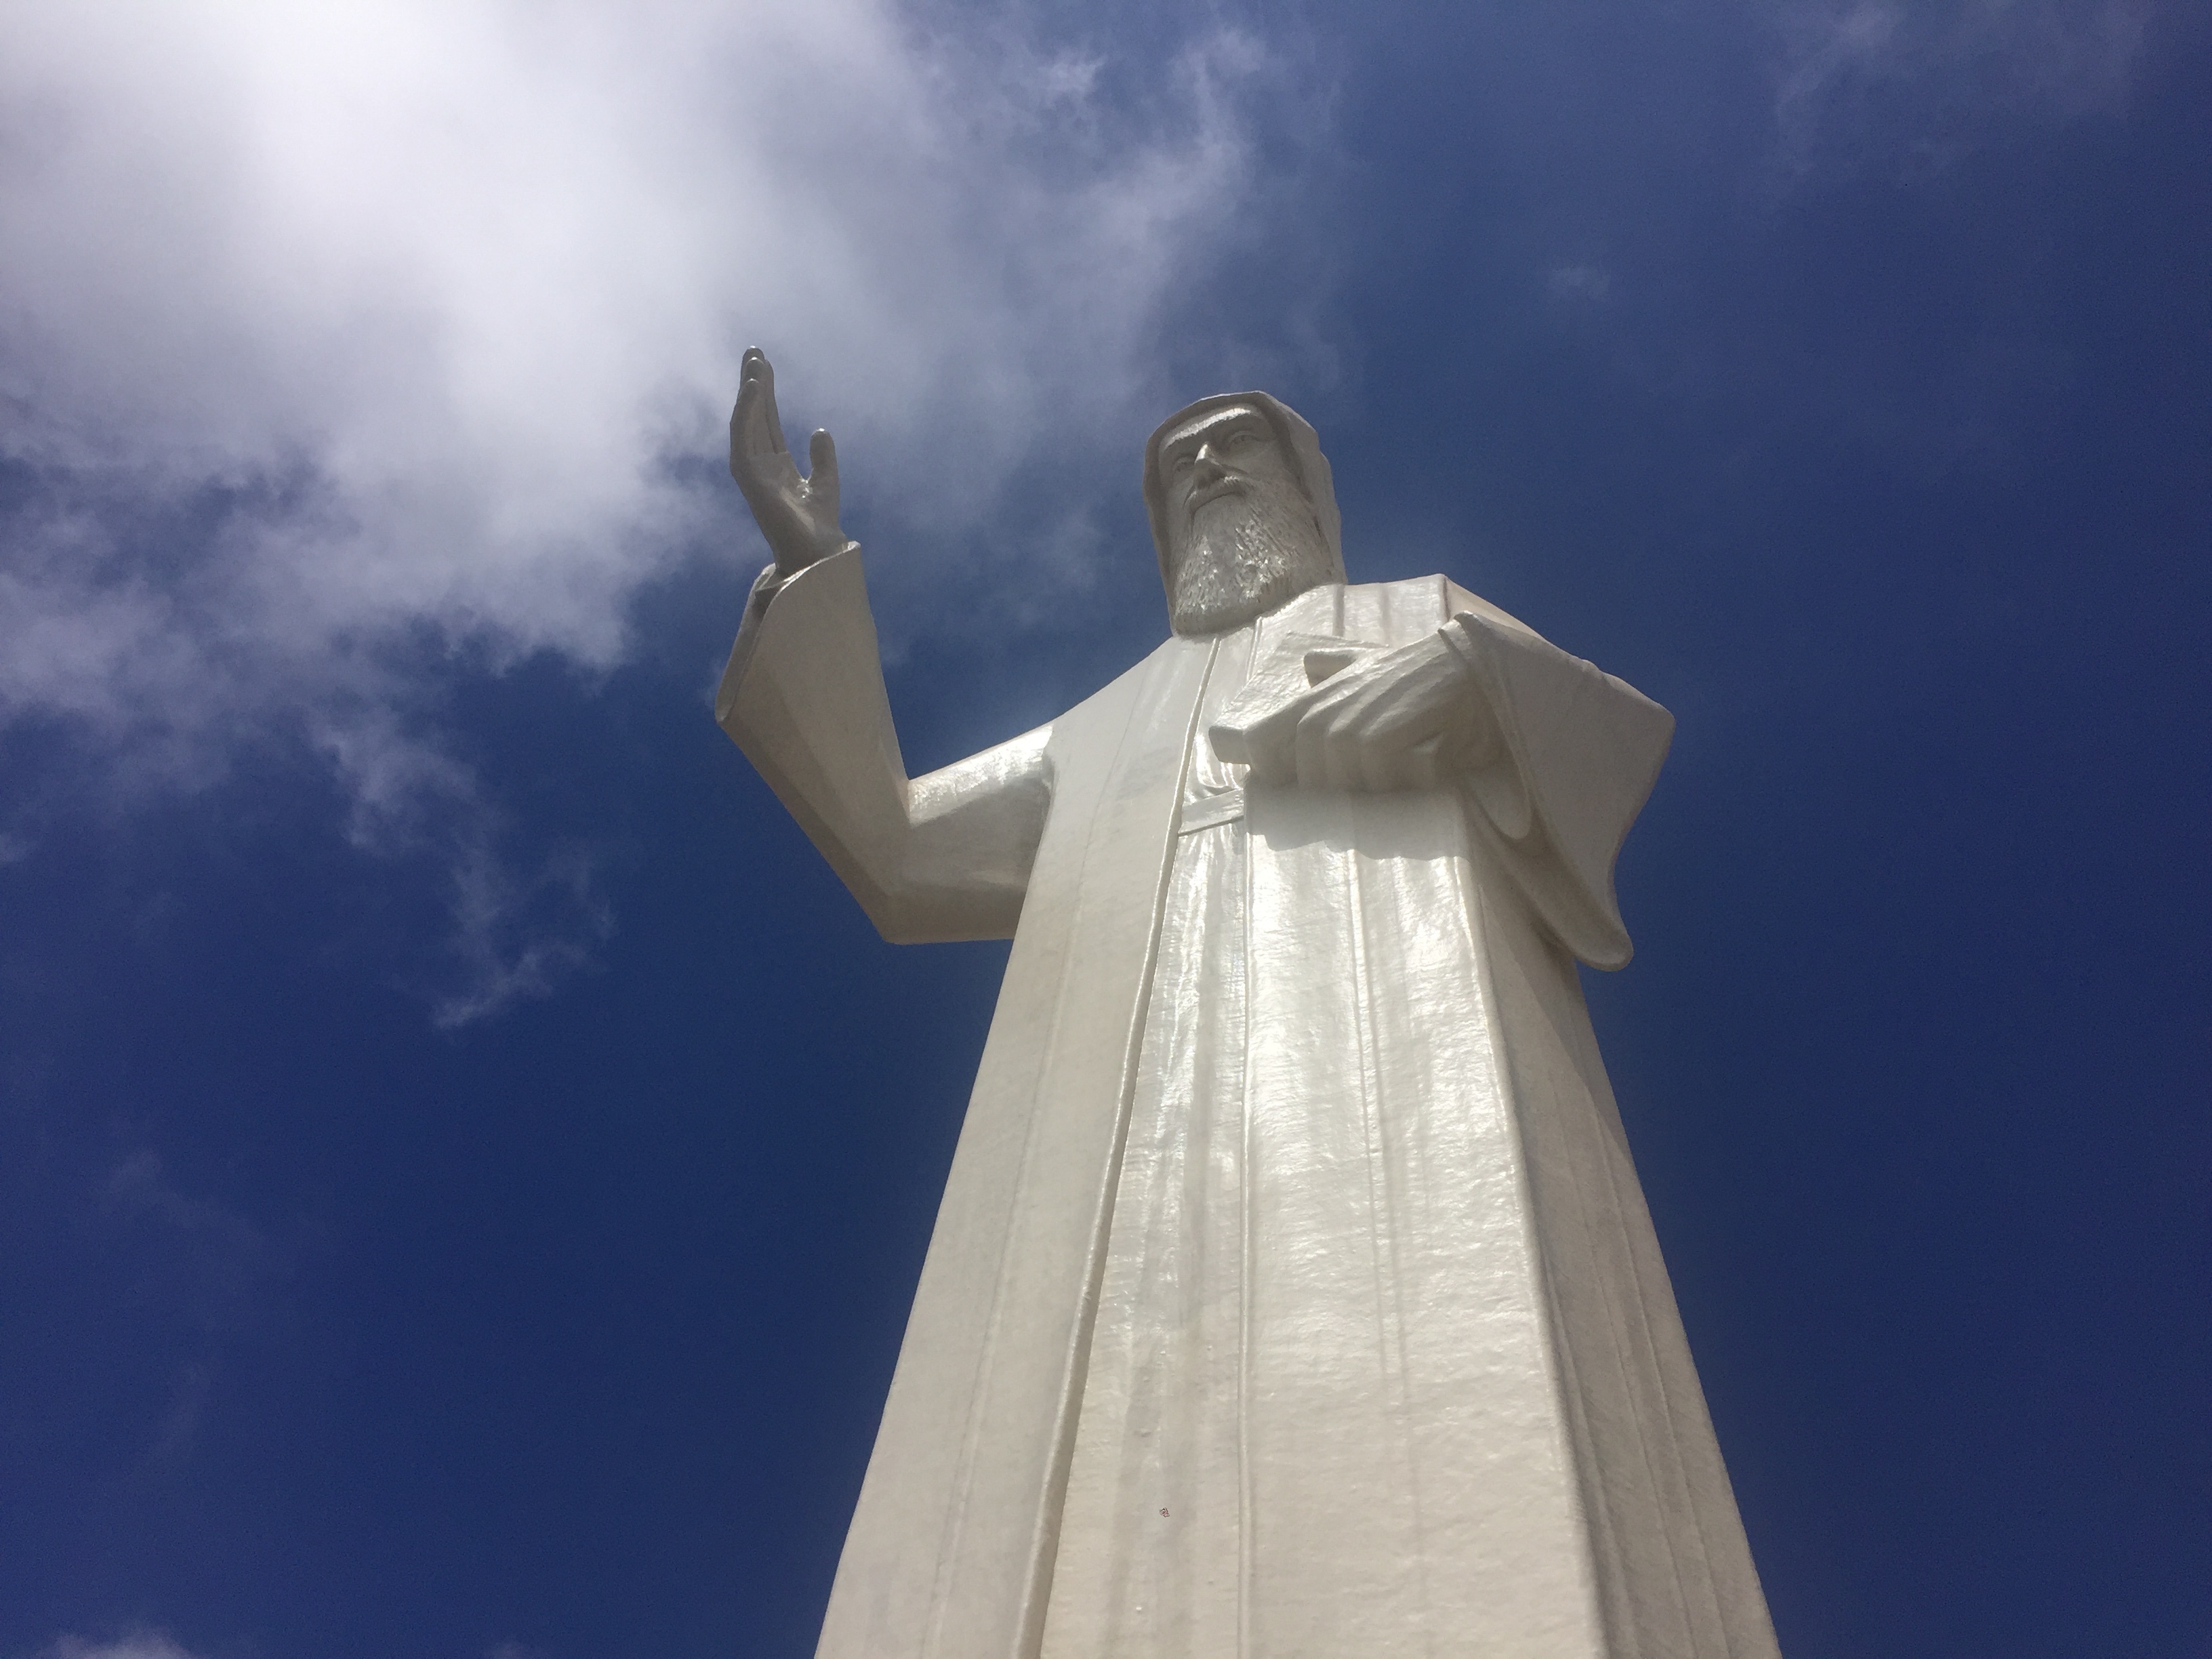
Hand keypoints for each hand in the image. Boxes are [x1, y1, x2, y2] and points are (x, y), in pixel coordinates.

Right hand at [729, 347, 850, 578]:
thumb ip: (823, 457)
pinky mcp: (748, 477)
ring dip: (749, 392)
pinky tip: (755, 389)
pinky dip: (746, 412)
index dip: (766, 393)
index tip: (764, 364)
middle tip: (754, 351)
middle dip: (754, 383)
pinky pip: (743, 437)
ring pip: (746, 421)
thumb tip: (819, 430)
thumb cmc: (819, 524)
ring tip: (755, 363)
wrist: (818, 550)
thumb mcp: (826, 481)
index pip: (767, 420)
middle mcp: (760, 464)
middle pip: (755, 415)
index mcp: (776, 465)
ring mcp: (752, 470)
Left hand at [1224, 632, 1496, 791]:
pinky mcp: (1380, 741)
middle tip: (1376, 769)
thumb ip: (1334, 664)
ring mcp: (1350, 728)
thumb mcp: (1368, 661)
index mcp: (1314, 700)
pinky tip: (1415, 764)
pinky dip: (1395, 782)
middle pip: (1307, 776)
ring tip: (1399, 763)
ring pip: (1341, 784)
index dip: (1269, 766)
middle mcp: (1323, 713)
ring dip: (1371, 783)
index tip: (1292, 779)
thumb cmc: (1417, 673)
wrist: (1468, 669)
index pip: (1260, 741)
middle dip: (1338, 783)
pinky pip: (1373, 782)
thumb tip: (1307, 662)